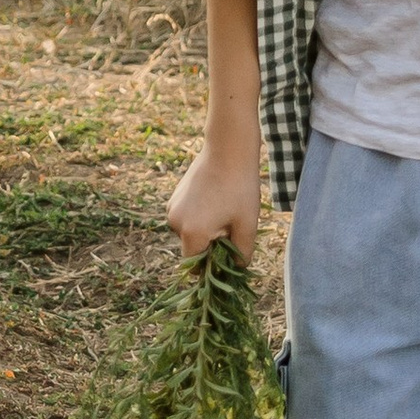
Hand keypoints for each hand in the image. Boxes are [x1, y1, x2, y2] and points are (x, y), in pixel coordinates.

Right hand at [168, 142, 259, 263]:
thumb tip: (237, 269)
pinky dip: (199, 217)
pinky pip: (186, 217)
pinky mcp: (174, 196)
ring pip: (189, 232)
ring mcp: (172, 207)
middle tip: (230, 228)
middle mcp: (175, 222)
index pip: (195, 265)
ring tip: (224, 211)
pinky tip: (216, 201)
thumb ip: (242, 253)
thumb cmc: (240, 188)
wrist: (228, 149)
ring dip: (204, 230)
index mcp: (191, 233)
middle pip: (191, 248)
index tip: (228, 254)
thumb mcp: (247, 224)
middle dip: (210, 245)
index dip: (211, 266)